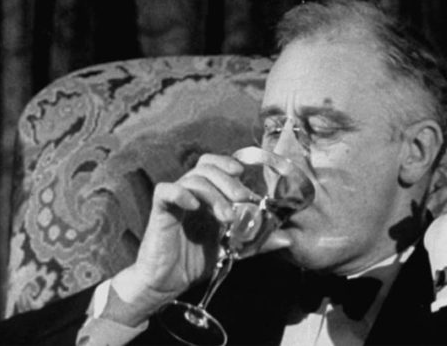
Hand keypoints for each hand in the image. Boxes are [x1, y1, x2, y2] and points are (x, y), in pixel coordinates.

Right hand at [109, 153, 252, 319]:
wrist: (167, 283)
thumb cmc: (195, 262)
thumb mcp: (231, 249)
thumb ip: (256, 242)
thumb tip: (287, 240)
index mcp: (206, 197)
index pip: (214, 165)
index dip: (227, 163)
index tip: (242, 173)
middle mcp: (191, 194)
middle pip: (205, 167)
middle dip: (226, 179)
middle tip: (242, 198)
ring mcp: (175, 201)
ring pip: (192, 179)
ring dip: (213, 194)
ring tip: (226, 217)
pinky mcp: (160, 212)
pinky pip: (165, 191)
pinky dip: (180, 193)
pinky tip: (194, 205)